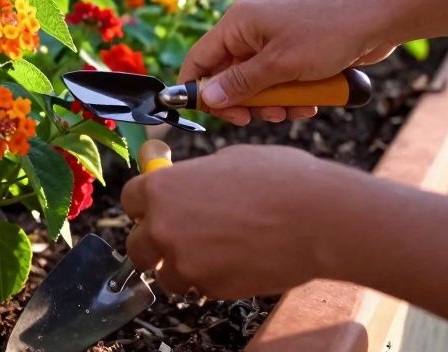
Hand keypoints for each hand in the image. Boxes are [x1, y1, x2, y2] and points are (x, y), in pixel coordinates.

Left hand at [120, 144, 366, 297]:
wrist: (317, 218)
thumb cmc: (280, 180)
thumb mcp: (228, 160)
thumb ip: (196, 176)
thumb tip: (187, 182)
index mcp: (162, 188)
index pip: (129, 201)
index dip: (146, 206)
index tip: (157, 210)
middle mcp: (163, 226)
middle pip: (136, 246)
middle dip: (154, 246)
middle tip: (181, 239)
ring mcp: (184, 262)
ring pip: (167, 275)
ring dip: (186, 268)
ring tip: (220, 251)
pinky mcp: (210, 288)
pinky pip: (202, 288)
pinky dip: (216, 280)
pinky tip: (242, 261)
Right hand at [178, 0, 400, 124]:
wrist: (378, 19)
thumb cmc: (327, 33)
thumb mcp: (280, 65)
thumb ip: (241, 84)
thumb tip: (208, 99)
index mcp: (237, 24)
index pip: (199, 59)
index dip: (199, 89)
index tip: (214, 116)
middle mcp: (250, 31)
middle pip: (228, 77)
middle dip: (247, 102)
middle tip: (266, 117)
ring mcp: (272, 42)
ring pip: (257, 85)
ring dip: (274, 103)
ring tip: (297, 108)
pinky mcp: (293, 52)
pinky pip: (279, 82)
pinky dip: (291, 95)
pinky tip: (311, 101)